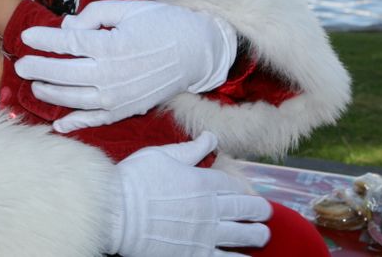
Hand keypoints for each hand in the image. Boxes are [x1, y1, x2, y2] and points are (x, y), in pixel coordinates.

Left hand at [15, 0, 235, 132]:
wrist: (196, 51)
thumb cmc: (162, 24)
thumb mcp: (127, 9)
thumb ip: (93, 15)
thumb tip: (67, 28)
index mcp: (111, 46)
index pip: (67, 44)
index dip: (43, 40)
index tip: (25, 36)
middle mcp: (112, 75)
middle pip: (64, 74)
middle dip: (38, 70)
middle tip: (20, 65)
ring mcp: (118, 97)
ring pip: (74, 99)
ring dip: (50, 94)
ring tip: (34, 86)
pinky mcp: (126, 109)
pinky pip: (95, 120)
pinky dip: (75, 124)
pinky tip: (58, 125)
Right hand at [107, 132, 271, 256]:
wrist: (116, 213)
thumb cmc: (134, 179)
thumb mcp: (162, 154)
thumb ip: (191, 149)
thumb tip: (211, 137)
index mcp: (203, 181)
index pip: (233, 186)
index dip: (244, 190)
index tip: (250, 193)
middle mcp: (210, 208)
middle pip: (245, 210)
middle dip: (259, 211)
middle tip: (265, 214)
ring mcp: (205, 234)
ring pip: (243, 236)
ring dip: (256, 235)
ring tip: (262, 236)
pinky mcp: (195, 254)